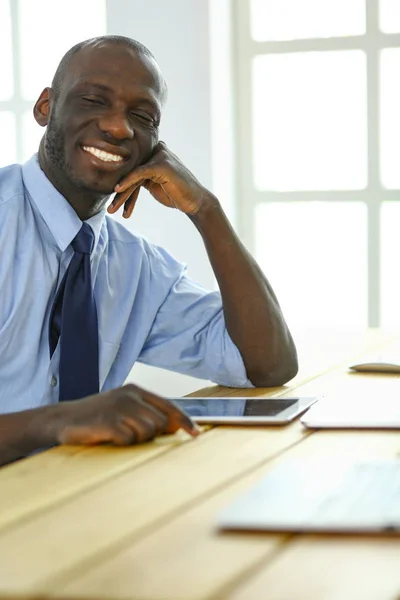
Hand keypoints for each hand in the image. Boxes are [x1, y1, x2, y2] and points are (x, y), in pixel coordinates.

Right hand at [55, 384, 199, 445]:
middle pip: (161, 423)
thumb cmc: (97, 417)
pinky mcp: (108, 422)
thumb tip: (177, 427)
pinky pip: (129, 440)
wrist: (62, 419)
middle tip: (131, 434)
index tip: (196, 434)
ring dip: (136, 439)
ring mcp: (119, 408)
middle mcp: (130, 396)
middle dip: (151, 434)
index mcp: (136, 390)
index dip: (185, 421)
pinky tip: (109, 438)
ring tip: (118, 435)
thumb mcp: (124, 409)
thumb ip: (149, 414)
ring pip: (147, 432)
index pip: (169, 406)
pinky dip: (122, 443)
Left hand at [107, 141, 214, 218]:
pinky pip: (139, 173)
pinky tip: (117, 190)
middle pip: (130, 171)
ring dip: (121, 193)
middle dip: (118, 192)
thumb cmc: (175, 194)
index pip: (130, 169)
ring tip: (112, 209)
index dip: (119, 186)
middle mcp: (156, 150)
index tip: (110, 202)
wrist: (194, 201)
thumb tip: (119, 181)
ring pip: (133, 174)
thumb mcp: (153, 184)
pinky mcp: (161, 164)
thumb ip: (140, 177)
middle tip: (109, 209)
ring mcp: (159, 155)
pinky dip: (127, 182)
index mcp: (153, 152)